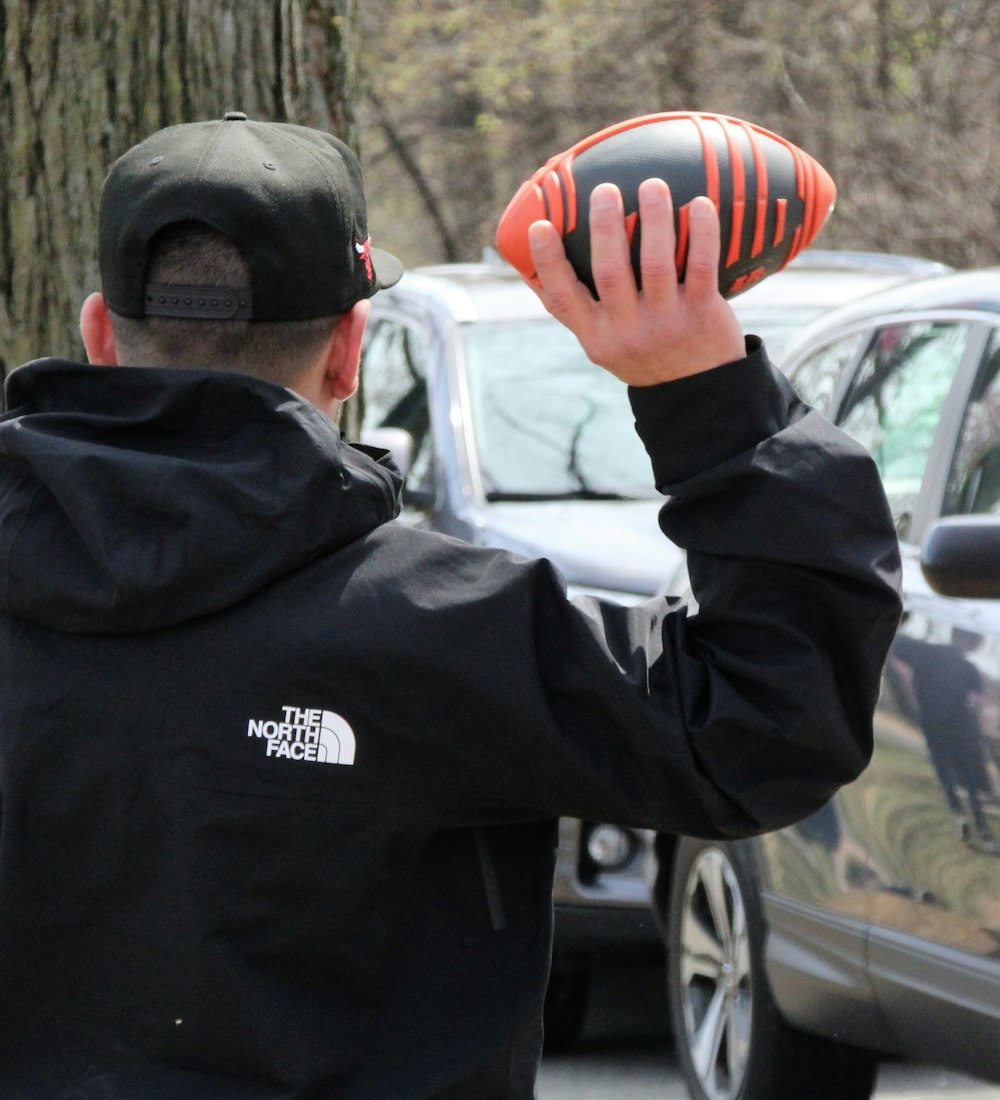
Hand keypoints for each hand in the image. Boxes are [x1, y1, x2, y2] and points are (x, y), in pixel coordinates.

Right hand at [527, 179, 746, 385]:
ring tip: (652, 185)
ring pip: (656, 263)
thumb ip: (576, 306)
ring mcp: (665, 323)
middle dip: (605, 227)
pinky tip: (699, 203)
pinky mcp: (701, 314)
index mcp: (596, 336)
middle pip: (610, 272)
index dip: (548, 262)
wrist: (698, 391)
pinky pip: (702, 267)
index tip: (539, 226)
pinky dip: (702, 233)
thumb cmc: (642, 353)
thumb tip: (529, 261)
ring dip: (654, 219)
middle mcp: (627, 330)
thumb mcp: (602, 342)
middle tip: (605, 189)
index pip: (563, 298)